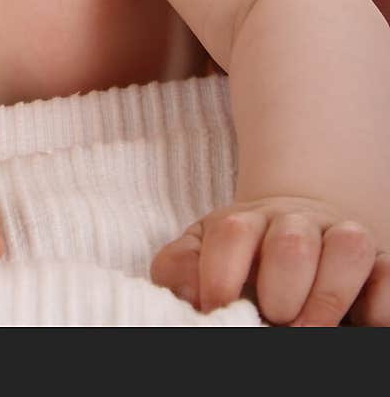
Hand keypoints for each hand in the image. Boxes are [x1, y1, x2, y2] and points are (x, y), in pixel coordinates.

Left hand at [150, 196, 389, 324]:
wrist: (298, 236)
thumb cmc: (243, 260)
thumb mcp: (203, 256)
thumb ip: (183, 270)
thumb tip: (190, 298)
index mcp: (246, 222)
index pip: (231, 234)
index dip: (220, 277)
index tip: (217, 310)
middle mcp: (296, 224)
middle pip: (291, 242)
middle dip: (281, 292)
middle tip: (273, 322)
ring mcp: (341, 239)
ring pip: (348, 247)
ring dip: (328, 296)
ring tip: (310, 331)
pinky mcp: (379, 264)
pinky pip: (389, 275)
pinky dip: (379, 303)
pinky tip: (360, 324)